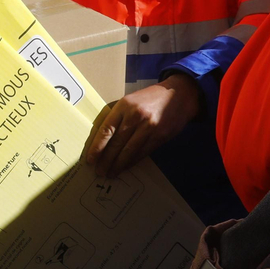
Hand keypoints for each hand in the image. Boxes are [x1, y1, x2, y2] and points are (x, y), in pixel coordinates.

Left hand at [84, 74, 202, 177]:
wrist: (179, 95)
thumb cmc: (150, 98)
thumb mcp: (130, 101)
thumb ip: (118, 117)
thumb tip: (103, 140)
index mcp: (124, 105)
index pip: (106, 130)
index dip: (97, 147)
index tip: (90, 159)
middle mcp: (136, 116)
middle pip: (116, 143)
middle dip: (106, 160)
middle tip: (99, 171)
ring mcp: (149, 127)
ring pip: (129, 151)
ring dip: (118, 165)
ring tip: (110, 173)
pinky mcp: (160, 136)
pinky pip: (142, 153)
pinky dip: (132, 162)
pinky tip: (125, 167)